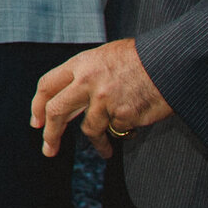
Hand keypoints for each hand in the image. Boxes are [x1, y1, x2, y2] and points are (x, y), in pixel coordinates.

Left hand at [31, 38, 175, 157]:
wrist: (171, 61)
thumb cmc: (141, 58)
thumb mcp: (105, 57)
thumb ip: (86, 75)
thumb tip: (69, 98)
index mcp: (81, 64)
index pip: (47, 85)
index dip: (37, 105)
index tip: (36, 122)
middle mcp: (87, 81)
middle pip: (57, 111)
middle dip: (50, 134)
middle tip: (49, 150)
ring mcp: (104, 100)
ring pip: (89, 129)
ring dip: (97, 143)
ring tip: (104, 150)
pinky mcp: (122, 116)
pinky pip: (116, 131)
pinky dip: (122, 134)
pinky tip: (132, 128)